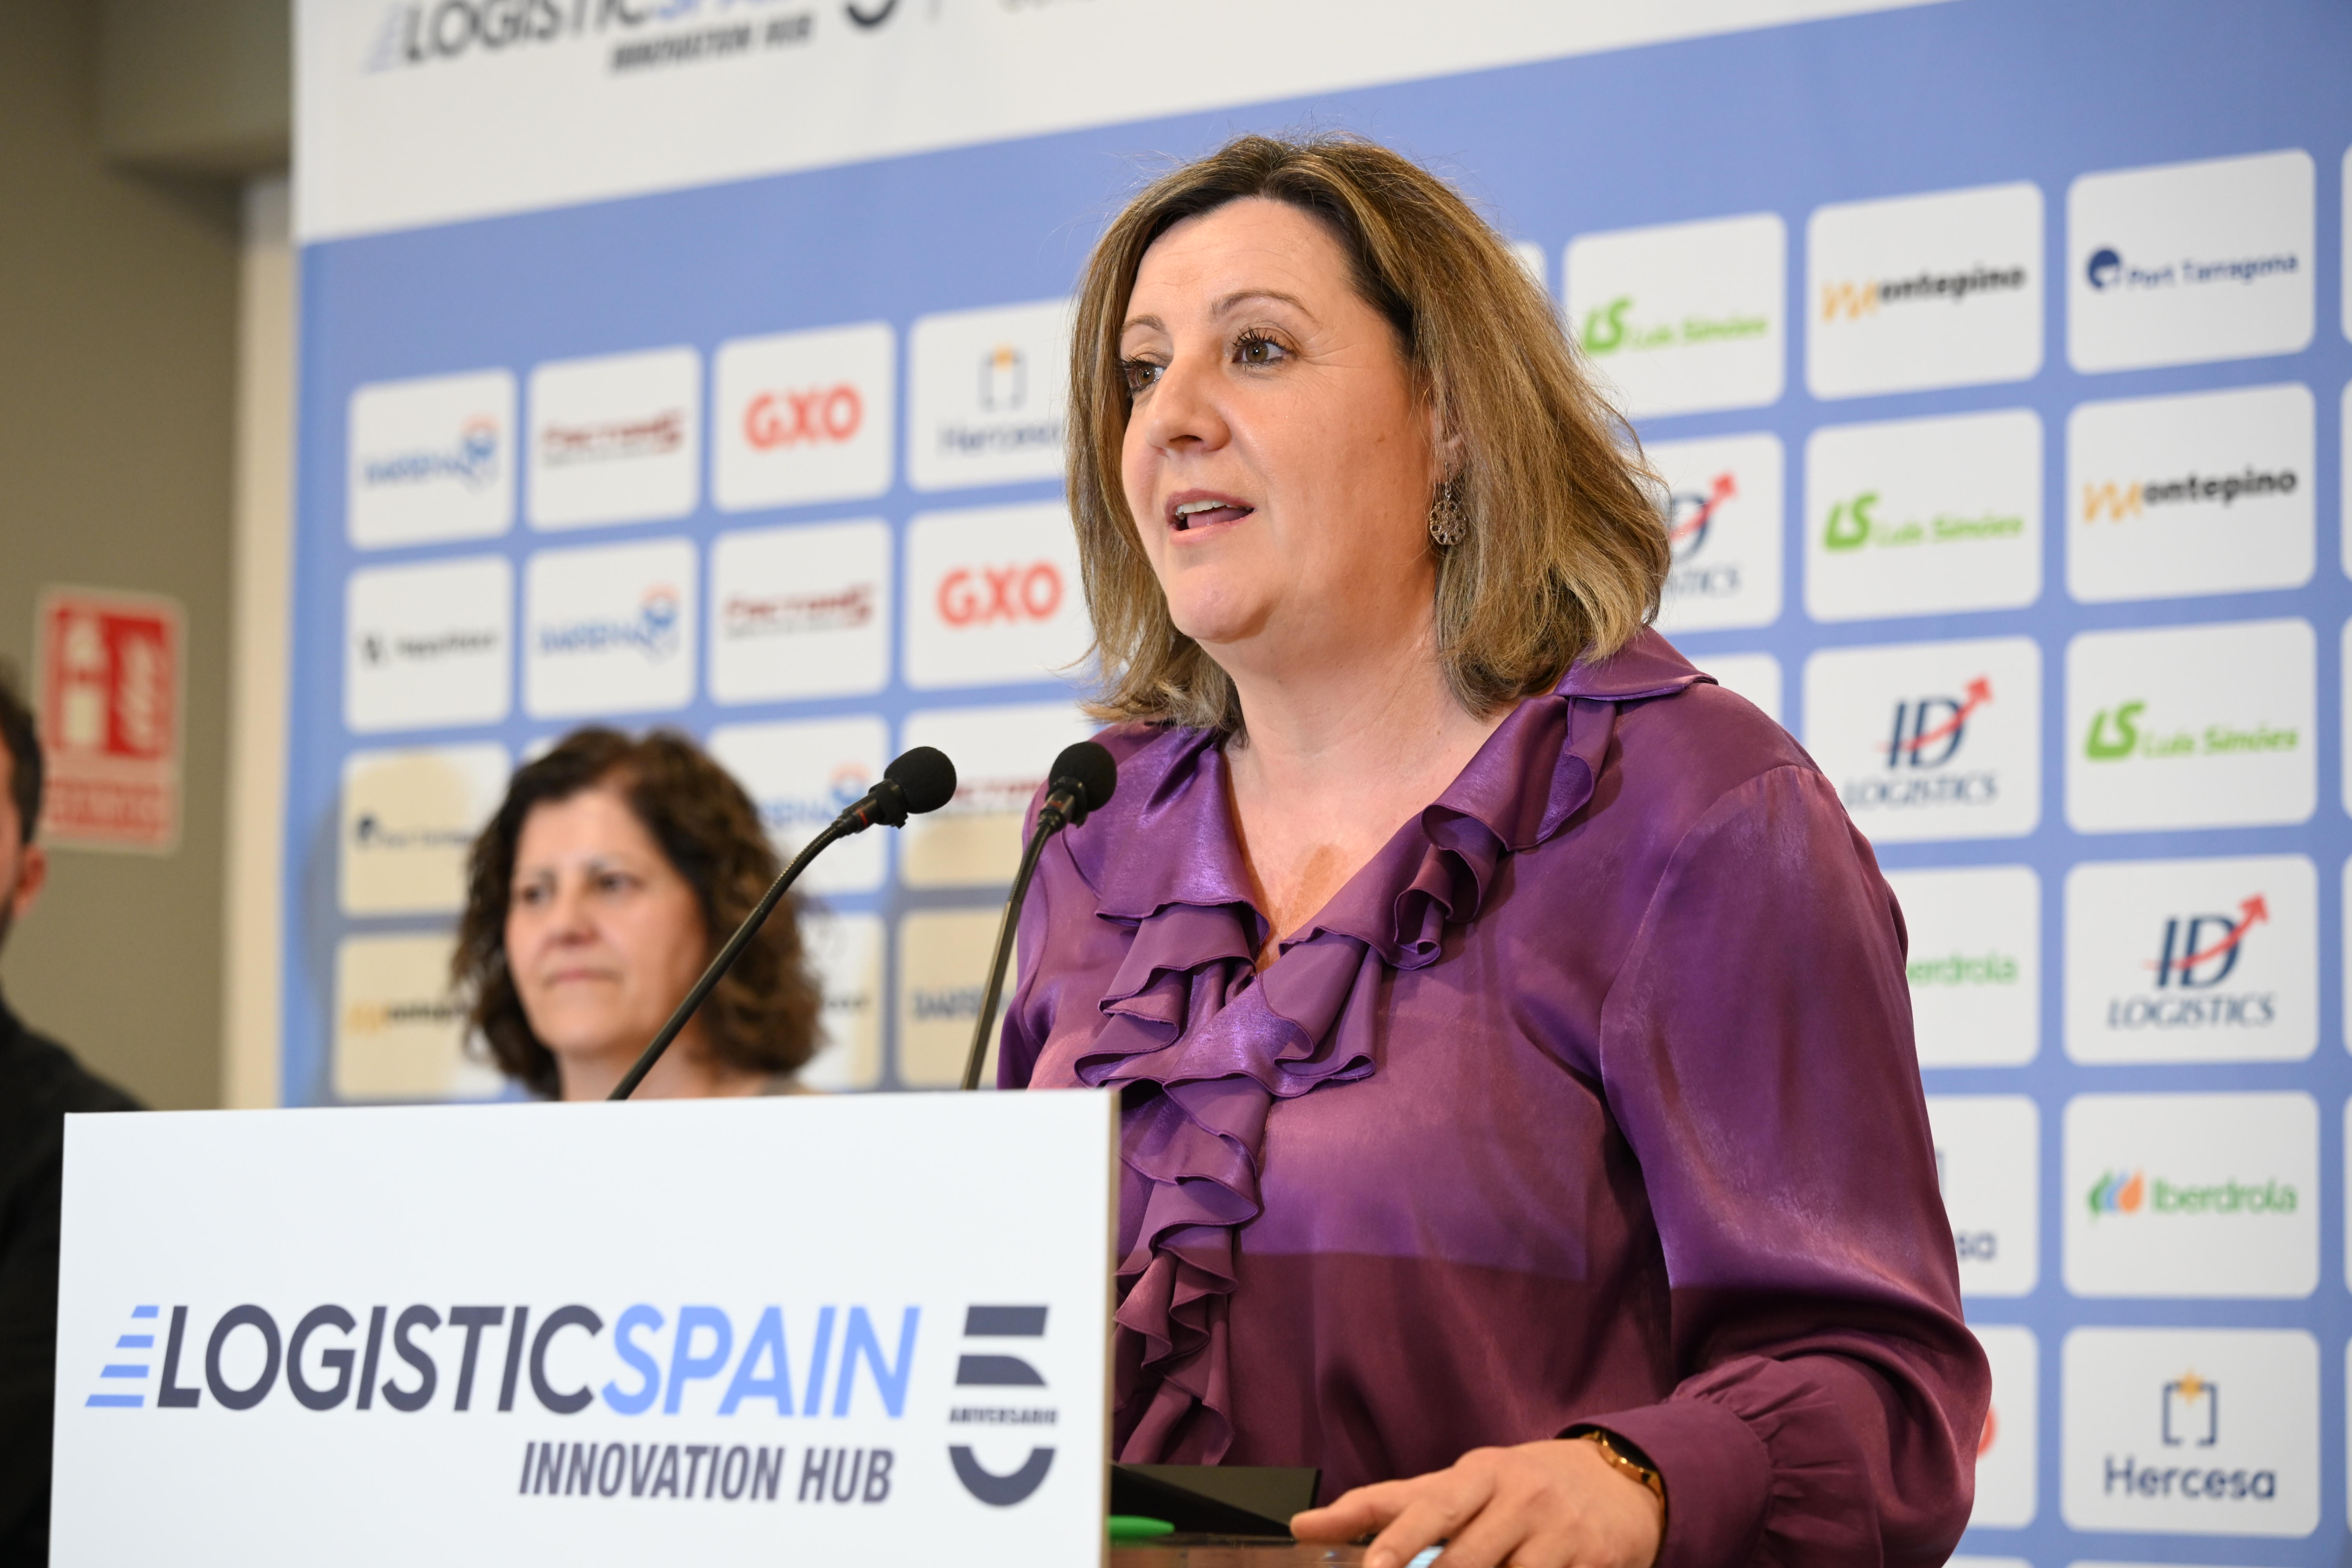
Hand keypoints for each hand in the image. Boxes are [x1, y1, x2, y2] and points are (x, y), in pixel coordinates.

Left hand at [1290, 1437, 1663, 1567]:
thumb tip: (1301, 1526)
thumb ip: (1384, 1509)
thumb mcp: (1455, 1485)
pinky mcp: (1594, 1560)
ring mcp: (1559, 1531)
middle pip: (1465, 1558)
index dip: (1397, 1542)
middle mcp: (1518, 1495)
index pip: (1429, 1507)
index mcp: (1478, 1473)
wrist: (1617, 1480)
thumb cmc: (1514, 1488)